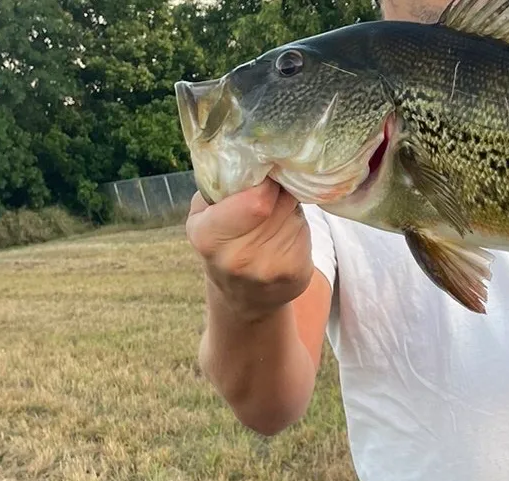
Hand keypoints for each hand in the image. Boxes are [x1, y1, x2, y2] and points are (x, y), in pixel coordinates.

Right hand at [185, 179, 313, 321]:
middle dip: (277, 192)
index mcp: (208, 237)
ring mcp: (270, 270)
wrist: (243, 298)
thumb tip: (252, 155)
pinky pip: (305, 234)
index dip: (265, 182)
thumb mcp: (203, 214)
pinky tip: (285, 237)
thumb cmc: (221, 244)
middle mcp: (239, 259)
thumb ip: (220, 186)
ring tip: (273, 219)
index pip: (257, 200)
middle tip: (269, 195)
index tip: (262, 176)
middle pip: (278, 204)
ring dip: (289, 210)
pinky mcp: (296, 276)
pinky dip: (298, 228)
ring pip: (294, 216)